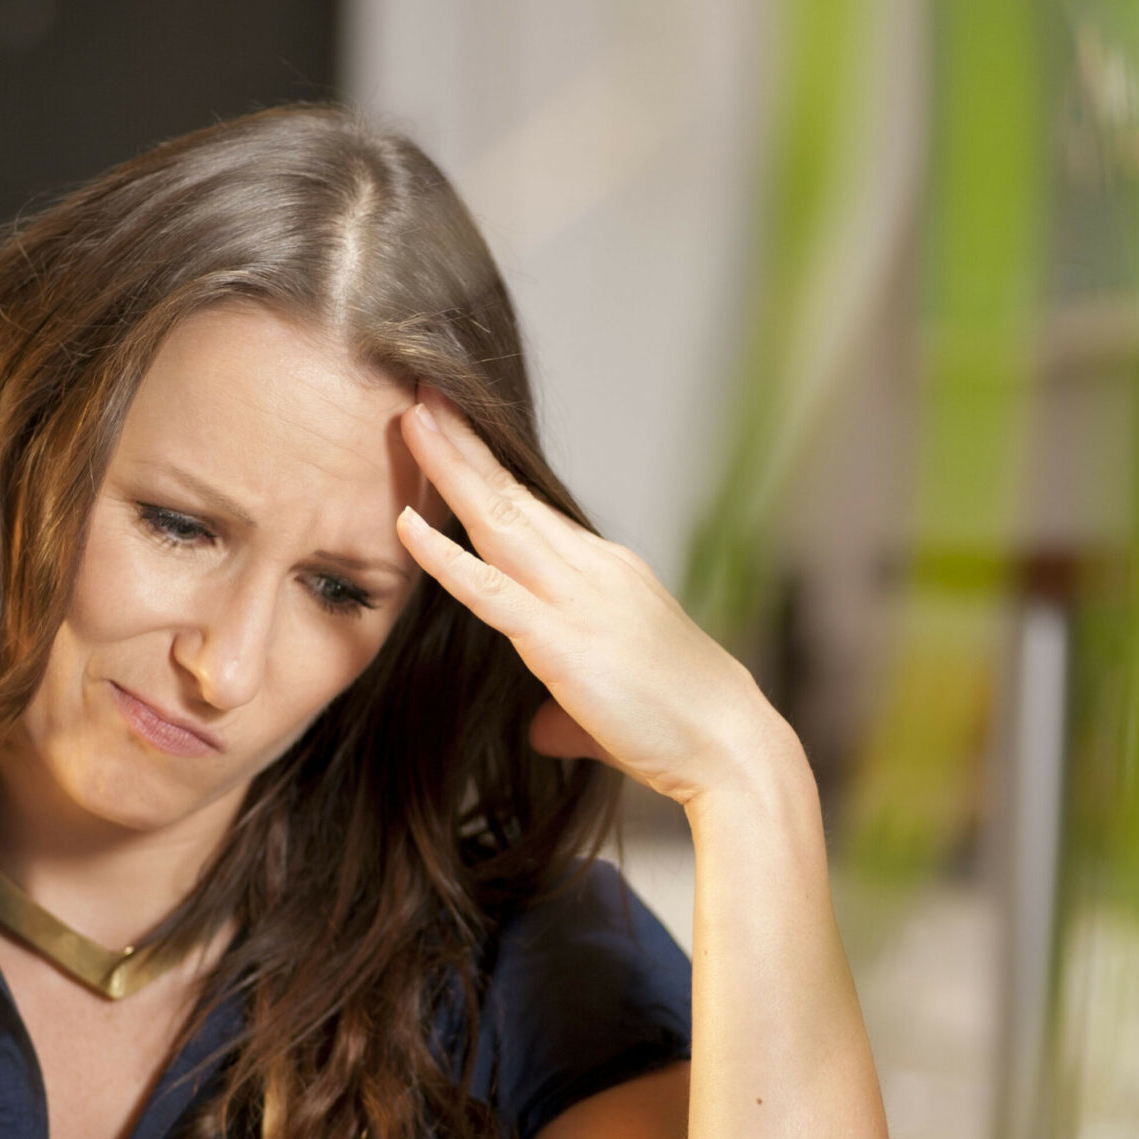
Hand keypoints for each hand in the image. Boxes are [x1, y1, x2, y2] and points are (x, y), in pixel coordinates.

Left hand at [396, 388, 795, 808]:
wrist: (732, 745)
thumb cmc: (684, 728)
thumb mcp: (616, 705)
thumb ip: (570, 709)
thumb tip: (542, 729)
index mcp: (609, 575)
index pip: (537, 510)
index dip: (492, 470)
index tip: (455, 430)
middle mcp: (594, 570)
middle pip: (514, 495)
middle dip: (464, 443)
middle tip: (423, 392)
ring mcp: (578, 599)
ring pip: (499, 520)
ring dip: (451, 468)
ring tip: (412, 418)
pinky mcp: (561, 641)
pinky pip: (489, 590)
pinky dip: (443, 555)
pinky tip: (406, 523)